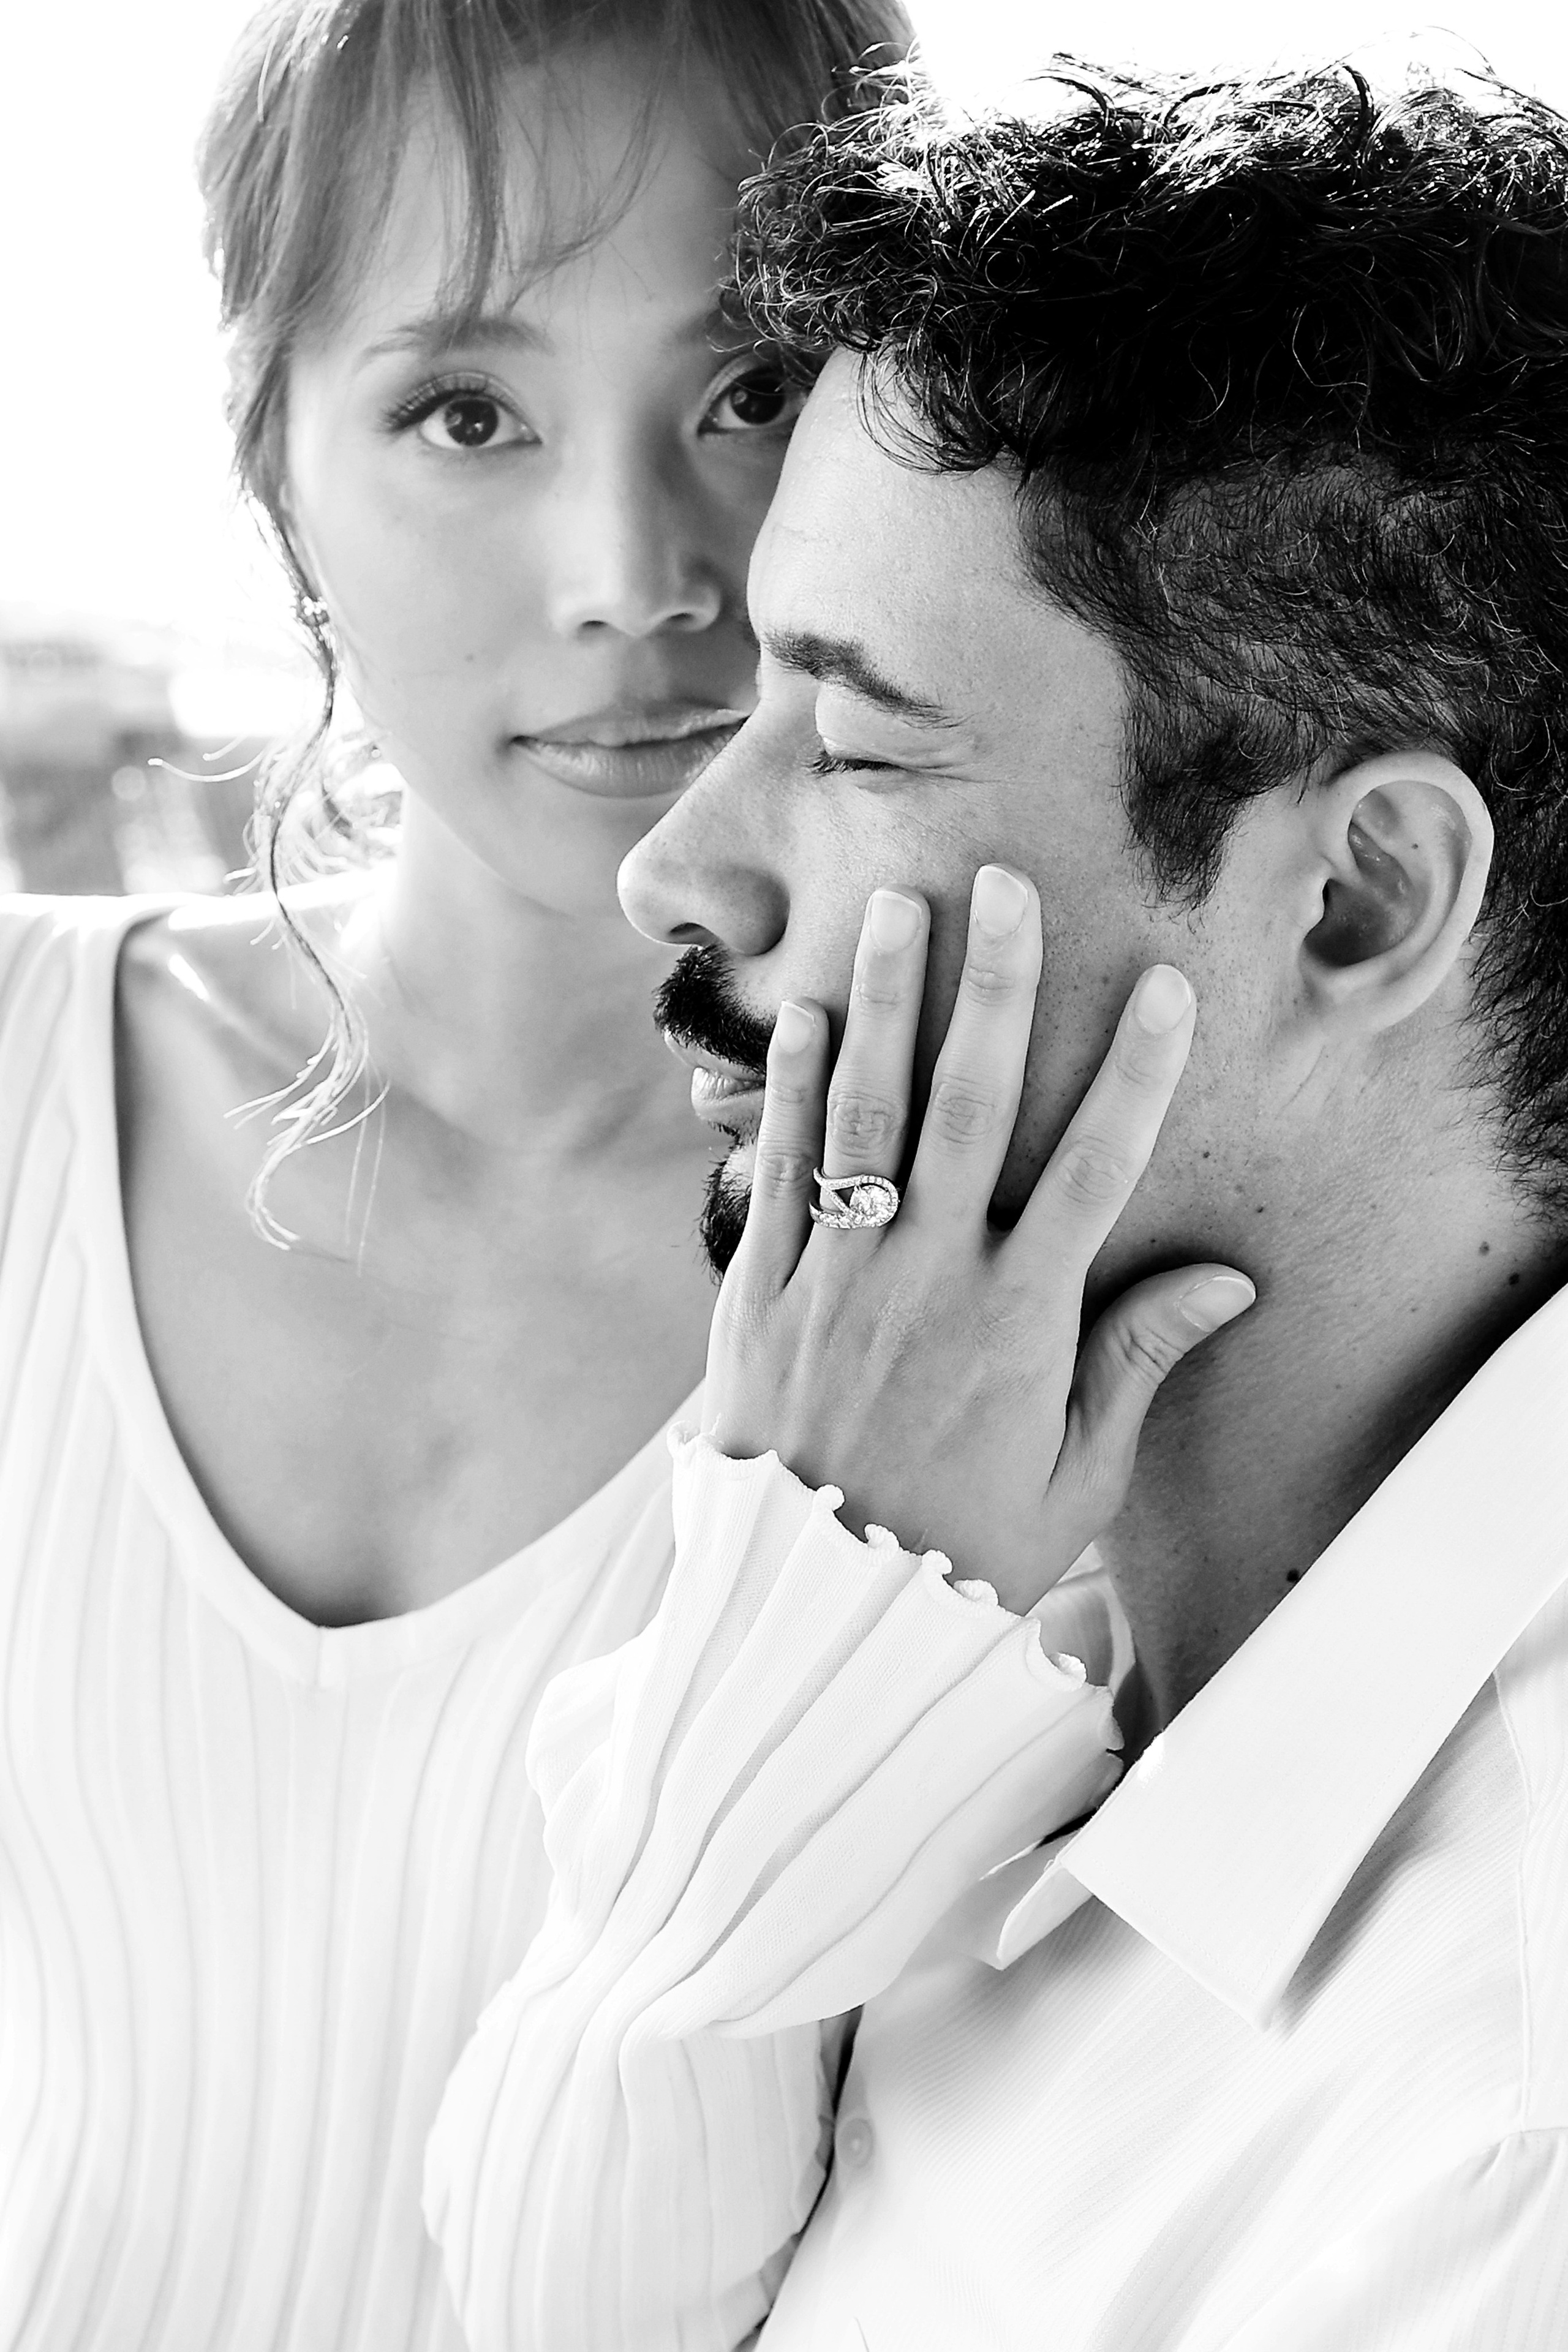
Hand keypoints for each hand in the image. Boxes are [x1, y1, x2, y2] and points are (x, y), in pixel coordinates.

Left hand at [702, 865, 1254, 1615]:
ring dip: (885, 1002)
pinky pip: (779, 1170)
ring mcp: (838, 1276)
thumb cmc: (957, 1552)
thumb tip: (1225, 1281)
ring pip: (864, 1114)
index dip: (1132, 1073)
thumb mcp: (1073, 1483)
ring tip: (897, 905)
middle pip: (967, 1105)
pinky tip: (810, 1014)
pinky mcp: (759, 1293)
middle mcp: (929, 1277)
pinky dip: (793, 1088)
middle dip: (990, 987)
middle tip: (1003, 885)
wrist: (806, 1617)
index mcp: (1021, 1321)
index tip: (1160, 987)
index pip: (1093, 1169)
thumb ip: (1138, 1367)